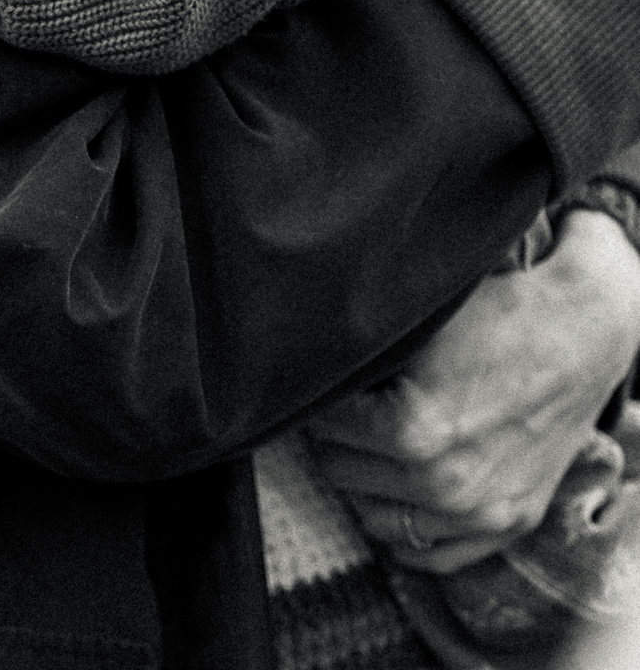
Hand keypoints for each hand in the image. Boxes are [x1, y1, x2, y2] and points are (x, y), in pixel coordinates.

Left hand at [309, 210, 639, 571]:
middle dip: (333, 436)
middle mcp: (445, 483)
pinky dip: (403, 528)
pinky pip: (430, 553)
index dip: (314, 395)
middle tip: (342, 405)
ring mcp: (479, 512)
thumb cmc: (494, 317)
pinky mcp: (508, 524)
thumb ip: (354, 354)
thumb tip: (289, 356)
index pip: (322, 424)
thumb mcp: (413, 326)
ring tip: (364, 441)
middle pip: (340, 471)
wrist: (580, 334)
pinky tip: (392, 491)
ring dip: (362, 480)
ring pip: (374, 515)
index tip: (317, 378)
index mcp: (412, 430)